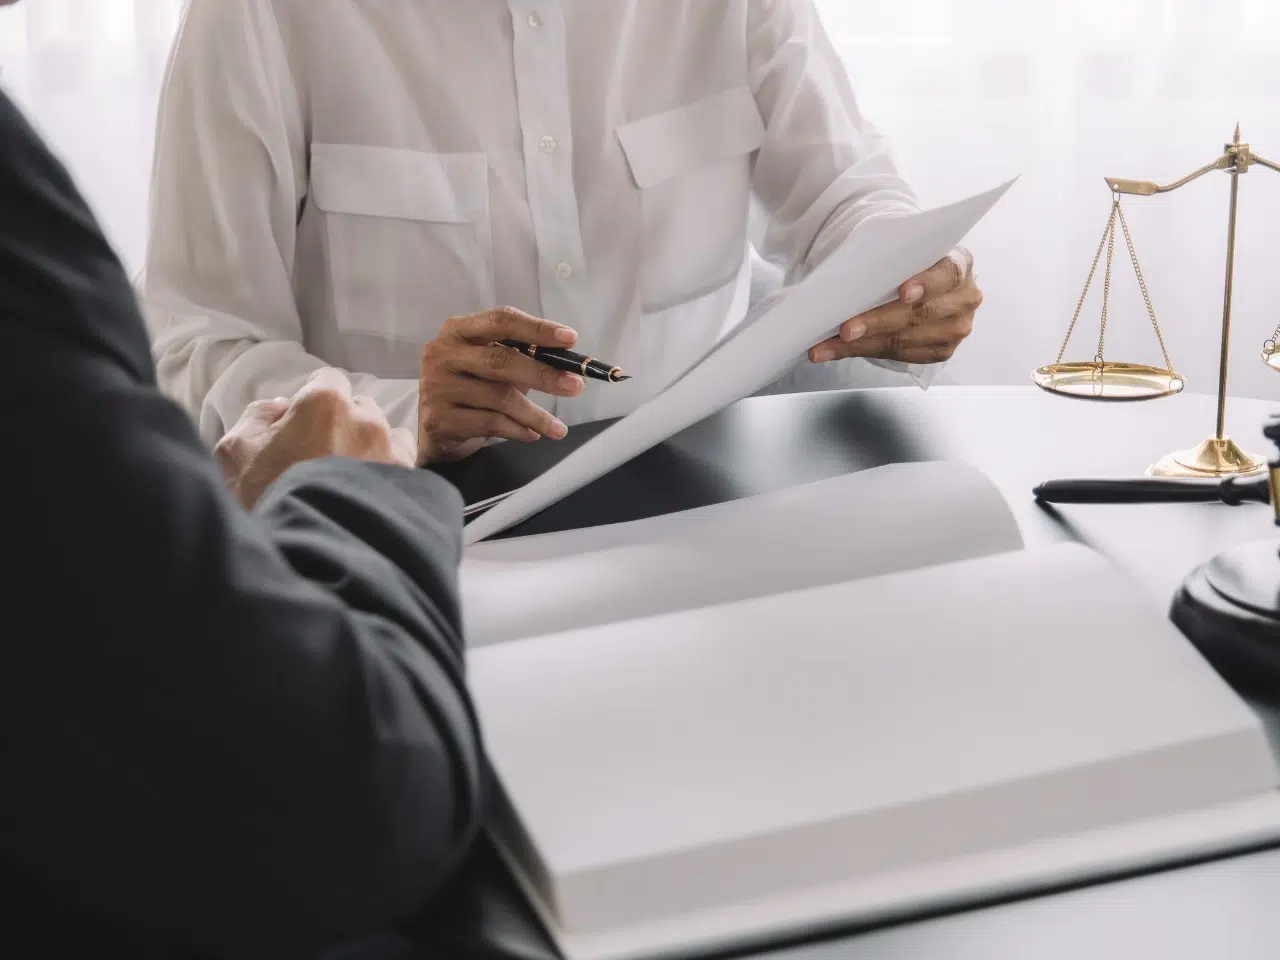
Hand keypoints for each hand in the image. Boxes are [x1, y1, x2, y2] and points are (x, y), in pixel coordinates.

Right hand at [215, 368, 415, 508]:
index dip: (313, 399)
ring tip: (348, 479)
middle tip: (320, 457)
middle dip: (342, 424)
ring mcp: (392, 450)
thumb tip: (284, 407)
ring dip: (370, 446)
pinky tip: (371, 492)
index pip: (328, 380)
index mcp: (324, 403)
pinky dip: (389, 471)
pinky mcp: (409, 482)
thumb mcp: (235, 452)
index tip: (304, 422)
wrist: (308, 554)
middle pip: (358, 407)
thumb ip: (258, 416)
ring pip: (385, 434)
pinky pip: (403, 463)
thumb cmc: (265, 500)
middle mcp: (367, 419)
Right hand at [418, 306, 585, 463]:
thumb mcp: (494, 364)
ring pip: (498, 398)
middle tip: (575, 386)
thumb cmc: (473, 386)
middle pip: (500, 360)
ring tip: (559, 428)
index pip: (501, 321)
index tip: (570, 339)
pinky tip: (532, 434)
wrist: (437, 425)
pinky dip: (516, 430)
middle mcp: (442, 354)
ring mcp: (437, 387)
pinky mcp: (439, 419)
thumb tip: (569, 367)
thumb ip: (524, 358)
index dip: (538, 329)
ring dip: (535, 415)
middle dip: (543, 374)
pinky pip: (489, 423)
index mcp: (458, 330)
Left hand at [808, 246, 981, 365]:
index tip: (902, 293)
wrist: (919, 282)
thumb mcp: (904, 251)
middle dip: (877, 322)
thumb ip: (891, 260)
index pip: (947, 272)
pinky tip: (835, 351)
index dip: (925, 283)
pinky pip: (899, 355)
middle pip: (919, 314)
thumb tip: (846, 275)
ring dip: (861, 344)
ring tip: (827, 345)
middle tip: (844, 329)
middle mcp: (965, 297)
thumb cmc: (906, 264)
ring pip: (904, 339)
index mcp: (959, 264)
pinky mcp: (941, 350)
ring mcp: (956, 327)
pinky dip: (861, 352)